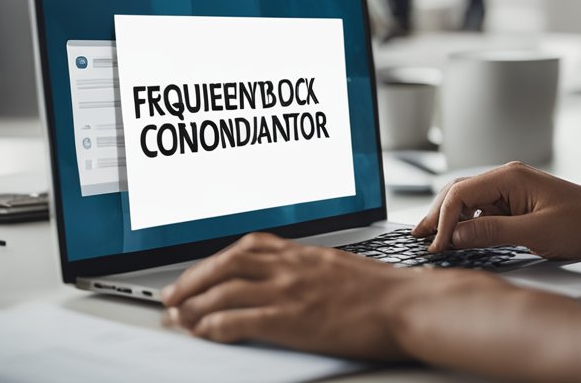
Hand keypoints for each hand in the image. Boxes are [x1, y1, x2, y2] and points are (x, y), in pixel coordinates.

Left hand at [161, 231, 461, 358]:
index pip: (248, 247)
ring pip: (226, 289)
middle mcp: (292, 266)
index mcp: (305, 253)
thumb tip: (295, 282)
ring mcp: (290, 290)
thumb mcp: (344, 268)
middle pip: (227, 263)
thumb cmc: (385, 293)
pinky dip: (215, 325)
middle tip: (172, 296)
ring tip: (177, 318)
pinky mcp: (292, 318)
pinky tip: (203, 333)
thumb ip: (314, 271)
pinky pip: (240, 319)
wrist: (408, 305)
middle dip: (193, 279)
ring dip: (194, 304)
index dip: (215, 260)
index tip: (198, 273)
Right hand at [413, 161, 580, 259]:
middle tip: (419, 238)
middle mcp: (509, 179)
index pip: (461, 192)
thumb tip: (457, 236)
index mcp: (511, 177)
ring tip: (433, 241)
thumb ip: (493, 233)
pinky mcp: (519, 204)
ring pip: (470, 203)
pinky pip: (486, 211)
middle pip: (460, 193)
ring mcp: (513, 191)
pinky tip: (460, 240)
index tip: (435, 245)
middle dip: (438, 216)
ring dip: (452, 222)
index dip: (444, 220)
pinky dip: (470, 225)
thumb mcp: (537, 233)